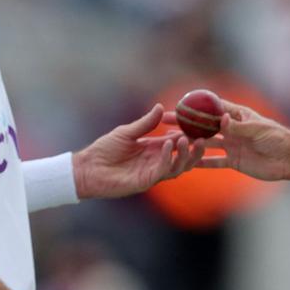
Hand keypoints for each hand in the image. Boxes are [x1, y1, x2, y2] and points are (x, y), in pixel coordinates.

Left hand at [73, 104, 203, 198]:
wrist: (87, 168)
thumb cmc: (104, 150)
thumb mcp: (126, 132)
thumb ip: (145, 123)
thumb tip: (160, 107)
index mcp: (153, 149)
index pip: (176, 142)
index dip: (187, 134)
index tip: (196, 124)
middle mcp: (156, 162)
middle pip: (183, 158)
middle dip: (194, 149)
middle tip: (202, 137)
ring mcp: (152, 173)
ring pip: (177, 167)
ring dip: (184, 155)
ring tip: (186, 140)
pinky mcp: (145, 182)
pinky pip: (161, 172)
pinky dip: (166, 159)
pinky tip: (167, 147)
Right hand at [165, 99, 289, 181]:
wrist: (289, 159)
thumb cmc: (277, 138)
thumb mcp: (258, 129)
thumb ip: (238, 126)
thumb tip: (221, 119)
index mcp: (236, 116)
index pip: (211, 108)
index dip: (195, 106)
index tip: (177, 104)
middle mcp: (230, 129)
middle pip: (202, 125)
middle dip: (184, 124)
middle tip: (164, 122)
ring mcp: (230, 145)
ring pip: (205, 143)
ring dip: (189, 142)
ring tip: (170, 142)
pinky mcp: (233, 161)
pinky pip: (214, 162)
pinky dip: (201, 163)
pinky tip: (186, 163)